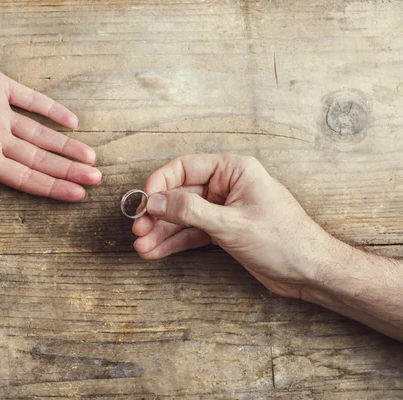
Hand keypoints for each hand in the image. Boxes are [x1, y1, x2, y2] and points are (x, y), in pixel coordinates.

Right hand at [0, 40, 101, 204]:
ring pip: (41, 134)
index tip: (78, 195)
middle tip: (97, 179)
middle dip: (68, 171)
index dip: (53, 188)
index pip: (26, 178)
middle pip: (40, 160)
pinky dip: (51, 109)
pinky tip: (72, 121)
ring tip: (90, 158)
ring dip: (65, 146)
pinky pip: (30, 99)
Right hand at [133, 154, 344, 298]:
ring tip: (142, 247)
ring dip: (161, 231)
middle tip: (138, 231)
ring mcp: (223, 209)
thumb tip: (155, 201)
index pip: (185, 168)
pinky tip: (156, 252)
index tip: (143, 203)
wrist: (310, 272)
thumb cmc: (284, 240)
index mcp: (233, 171)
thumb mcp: (232, 224)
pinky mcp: (222, 231)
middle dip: (157, 214)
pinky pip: (192, 233)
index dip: (160, 184)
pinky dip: (174, 242)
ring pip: (182, 217)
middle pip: (179, 194)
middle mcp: (226, 186)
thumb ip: (191, 211)